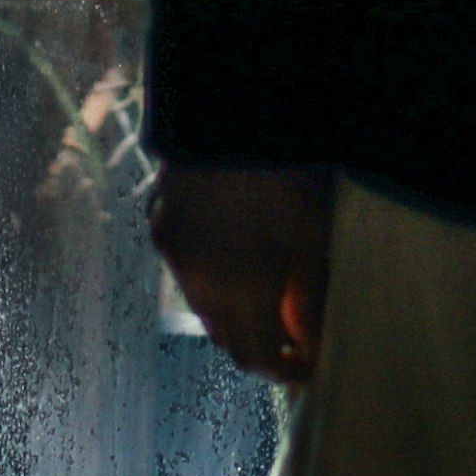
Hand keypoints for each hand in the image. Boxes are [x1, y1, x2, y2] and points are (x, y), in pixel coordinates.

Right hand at [150, 165, 334, 384]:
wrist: (233, 105)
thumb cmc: (286, 164)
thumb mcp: (315, 231)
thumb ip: (311, 295)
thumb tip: (309, 341)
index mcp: (244, 286)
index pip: (255, 357)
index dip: (282, 370)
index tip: (306, 367)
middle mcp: (201, 279)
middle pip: (227, 337)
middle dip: (259, 342)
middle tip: (290, 335)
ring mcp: (174, 252)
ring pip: (203, 305)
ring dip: (234, 311)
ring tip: (263, 292)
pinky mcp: (160, 224)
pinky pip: (185, 269)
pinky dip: (209, 275)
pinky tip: (230, 250)